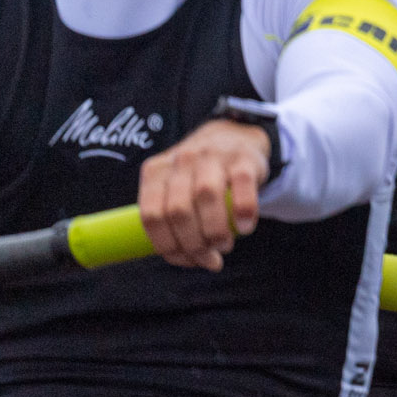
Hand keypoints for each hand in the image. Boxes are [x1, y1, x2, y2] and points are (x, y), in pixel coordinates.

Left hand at [138, 118, 268, 270]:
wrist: (234, 136)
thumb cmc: (199, 175)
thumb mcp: (174, 187)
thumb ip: (172, 220)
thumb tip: (187, 260)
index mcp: (156, 171)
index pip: (151, 216)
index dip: (167, 246)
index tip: (187, 260)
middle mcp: (181, 160)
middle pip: (178, 211)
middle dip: (194, 244)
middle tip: (210, 258)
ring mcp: (213, 156)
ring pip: (206, 197)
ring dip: (215, 232)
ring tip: (224, 246)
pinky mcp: (243, 158)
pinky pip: (242, 186)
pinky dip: (243, 212)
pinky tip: (245, 228)